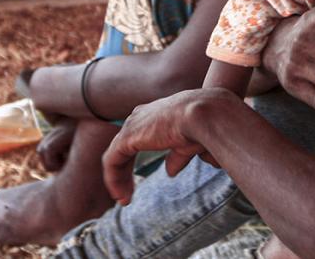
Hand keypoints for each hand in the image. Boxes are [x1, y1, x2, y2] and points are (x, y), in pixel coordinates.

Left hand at [102, 89, 229, 204]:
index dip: (134, 161)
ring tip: (123, 199)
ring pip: (115, 156)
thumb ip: (177, 157)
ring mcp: (132, 126)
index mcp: (154, 115)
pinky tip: (120, 195)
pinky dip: (113, 179)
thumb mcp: (188, 145)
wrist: (203, 115)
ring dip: (117, 179)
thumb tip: (170, 171)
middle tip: (126, 194)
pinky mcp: (126, 138)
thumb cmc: (202, 126)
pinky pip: (112, 162)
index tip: (136, 181)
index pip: (136, 138)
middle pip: (123, 147)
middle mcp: (140, 117)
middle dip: (122, 172)